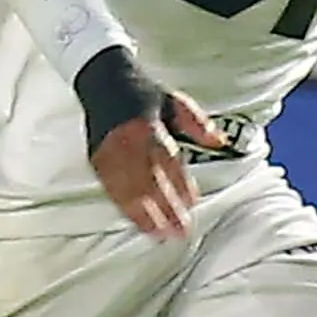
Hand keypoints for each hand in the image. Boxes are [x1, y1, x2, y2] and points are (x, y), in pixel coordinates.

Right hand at [91, 85, 226, 240]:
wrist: (103, 80)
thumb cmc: (143, 93)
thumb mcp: (175, 101)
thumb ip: (198, 123)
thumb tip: (220, 141)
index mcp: (148, 127)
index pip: (166, 162)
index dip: (179, 185)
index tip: (192, 203)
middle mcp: (126, 143)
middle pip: (147, 182)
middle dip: (165, 209)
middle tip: (181, 231)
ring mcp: (109, 154)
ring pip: (127, 192)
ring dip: (145, 216)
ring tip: (162, 236)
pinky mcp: (97, 161)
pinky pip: (111, 191)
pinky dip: (125, 209)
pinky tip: (138, 223)